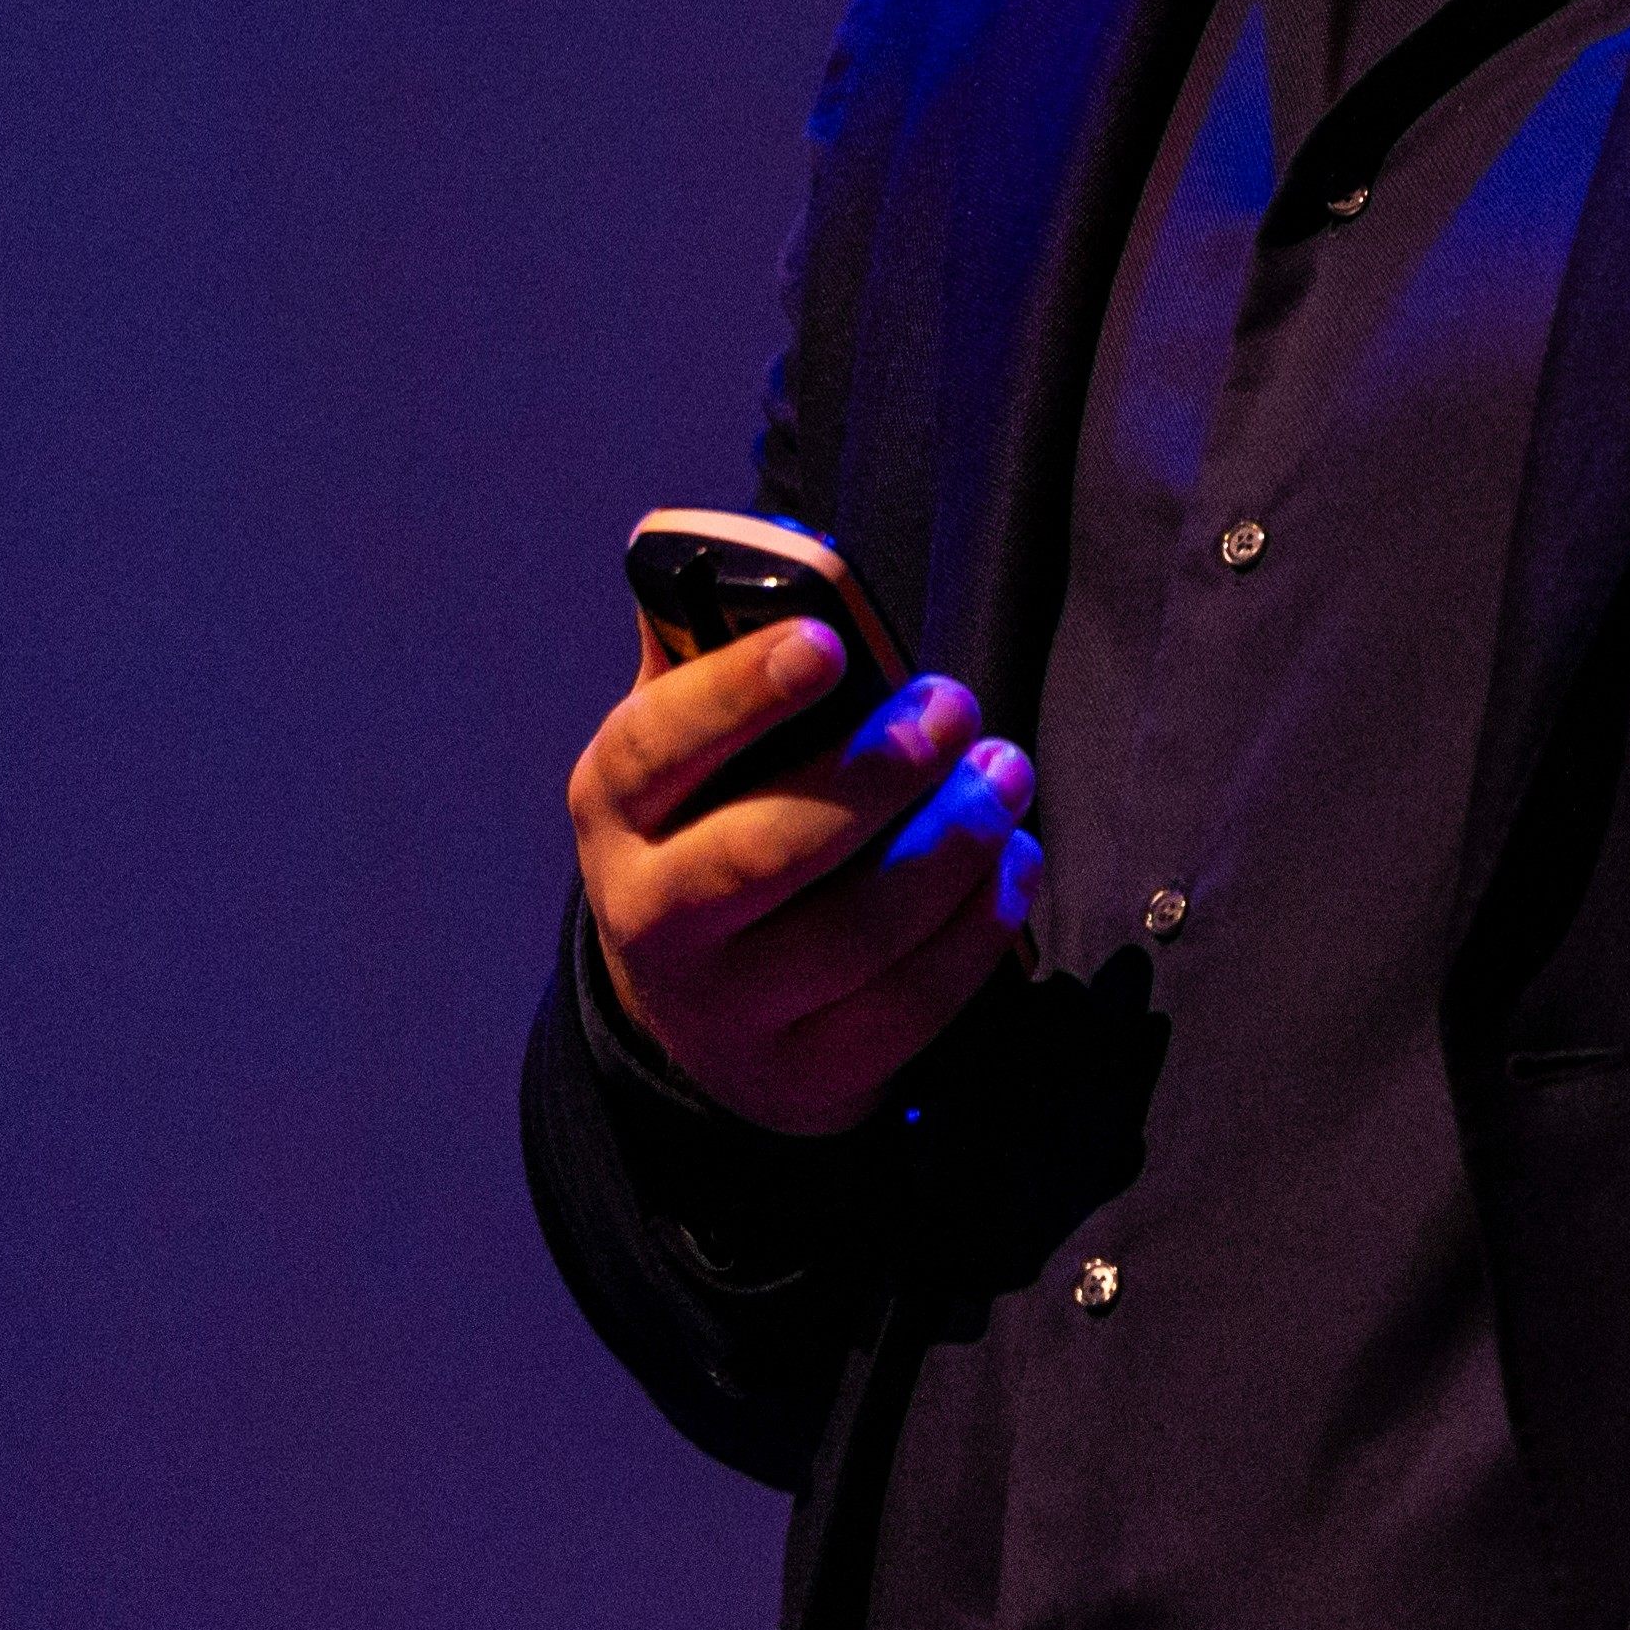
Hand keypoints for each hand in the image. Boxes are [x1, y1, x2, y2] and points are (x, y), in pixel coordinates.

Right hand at [567, 619, 1039, 1137]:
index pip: (655, 747)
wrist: (702, 1006)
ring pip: (854, 932)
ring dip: (952, 846)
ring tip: (1007, 777)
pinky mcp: (806, 1075)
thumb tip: (761, 554)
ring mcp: (726, 1010)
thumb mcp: (696, 742)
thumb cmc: (720, 823)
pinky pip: (909, 1005)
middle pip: (765, 851)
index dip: (739, 693)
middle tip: (958, 708)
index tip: (827, 643)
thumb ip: (718, 649)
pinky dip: (977, 929)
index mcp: (616, 809)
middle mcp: (651, 917)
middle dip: (878, 773)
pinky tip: (1014, 863)